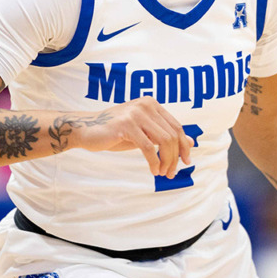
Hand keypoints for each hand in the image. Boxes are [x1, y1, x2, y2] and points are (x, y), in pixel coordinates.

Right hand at [70, 97, 193, 177]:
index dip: (184, 145)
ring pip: (164, 140)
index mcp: (152, 104)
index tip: (187, 161)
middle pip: (172, 134)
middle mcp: (146, 105)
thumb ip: (164, 135)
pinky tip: (154, 170)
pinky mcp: (126, 125)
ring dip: (166, 160)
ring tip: (162, 173)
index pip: (176, 126)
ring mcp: (136, 113)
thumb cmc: (114, 133)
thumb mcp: (143, 133)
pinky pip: (148, 147)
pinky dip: (154, 161)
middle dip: (175, 156)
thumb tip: (191, 142)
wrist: (85, 130)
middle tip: (171, 173)